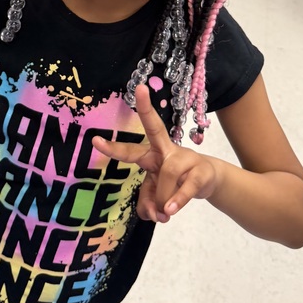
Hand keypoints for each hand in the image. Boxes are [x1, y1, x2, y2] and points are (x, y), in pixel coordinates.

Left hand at [93, 84, 222, 222]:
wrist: (208, 180)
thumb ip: (148, 204)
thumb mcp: (156, 195)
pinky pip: (186, 186)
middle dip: (146, 109)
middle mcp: (166, 149)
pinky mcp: (200, 171)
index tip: (94, 140)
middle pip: (155, 128)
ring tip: (166, 211)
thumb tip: (158, 214)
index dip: (113, 147)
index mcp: (151, 154)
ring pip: (168, 173)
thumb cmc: (175, 182)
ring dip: (164, 198)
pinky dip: (177, 200)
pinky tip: (171, 209)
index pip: (130, 148)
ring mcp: (185, 157)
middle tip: (140, 88)